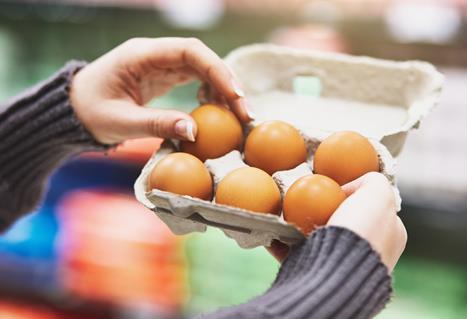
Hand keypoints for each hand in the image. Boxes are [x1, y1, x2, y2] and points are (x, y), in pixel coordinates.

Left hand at [70, 37, 250, 144]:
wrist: (73, 109)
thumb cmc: (89, 112)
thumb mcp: (120, 122)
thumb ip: (157, 125)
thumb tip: (195, 131)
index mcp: (142, 55)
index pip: (190, 51)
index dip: (217, 70)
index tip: (235, 95)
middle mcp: (155, 54)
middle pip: (202, 58)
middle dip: (227, 82)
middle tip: (245, 112)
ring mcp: (160, 64)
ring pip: (202, 67)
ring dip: (222, 89)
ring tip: (237, 115)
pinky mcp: (163, 76)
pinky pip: (194, 78)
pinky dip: (210, 93)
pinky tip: (216, 110)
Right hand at [269, 172, 406, 271]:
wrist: (336, 276)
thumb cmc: (361, 231)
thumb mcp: (378, 194)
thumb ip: (372, 181)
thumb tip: (349, 187)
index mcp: (389, 237)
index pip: (371, 206)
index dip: (351, 193)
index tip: (331, 188)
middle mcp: (368, 253)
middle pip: (340, 220)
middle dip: (320, 209)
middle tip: (303, 198)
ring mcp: (341, 266)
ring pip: (314, 237)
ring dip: (297, 224)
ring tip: (284, 212)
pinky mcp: (315, 276)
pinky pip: (292, 252)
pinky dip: (281, 240)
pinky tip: (272, 228)